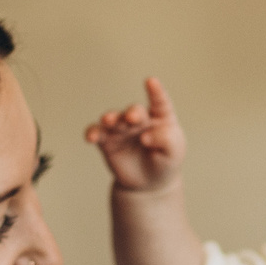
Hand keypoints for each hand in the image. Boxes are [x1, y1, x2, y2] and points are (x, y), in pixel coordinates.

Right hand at [84, 76, 185, 194]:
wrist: (149, 183)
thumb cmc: (165, 162)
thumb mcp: (174, 153)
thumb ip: (166, 141)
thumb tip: (145, 137)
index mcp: (160, 117)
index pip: (160, 102)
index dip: (156, 92)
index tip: (151, 81)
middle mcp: (139, 119)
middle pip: (134, 111)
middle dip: (133, 112)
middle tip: (132, 118)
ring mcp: (121, 129)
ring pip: (113, 119)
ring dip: (110, 118)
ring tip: (108, 121)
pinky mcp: (107, 141)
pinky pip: (97, 133)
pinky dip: (92, 133)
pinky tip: (91, 138)